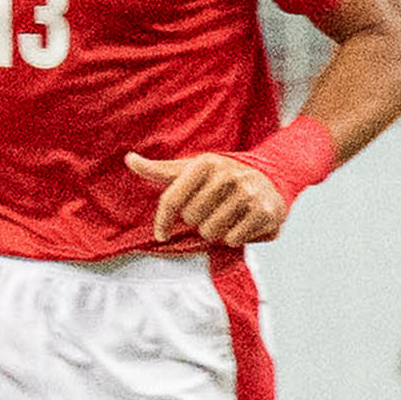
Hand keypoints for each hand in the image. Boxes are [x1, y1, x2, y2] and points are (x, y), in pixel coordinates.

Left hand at [126, 150, 288, 248]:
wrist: (272, 177)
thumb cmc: (221, 177)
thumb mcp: (191, 169)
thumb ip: (160, 170)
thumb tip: (129, 159)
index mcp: (205, 163)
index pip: (171, 200)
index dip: (162, 222)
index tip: (161, 235)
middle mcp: (227, 174)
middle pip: (191, 220)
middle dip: (198, 222)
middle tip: (212, 212)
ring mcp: (247, 192)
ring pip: (211, 233)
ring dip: (216, 232)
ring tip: (226, 218)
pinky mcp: (264, 211)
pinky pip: (232, 240)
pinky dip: (235, 238)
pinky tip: (242, 224)